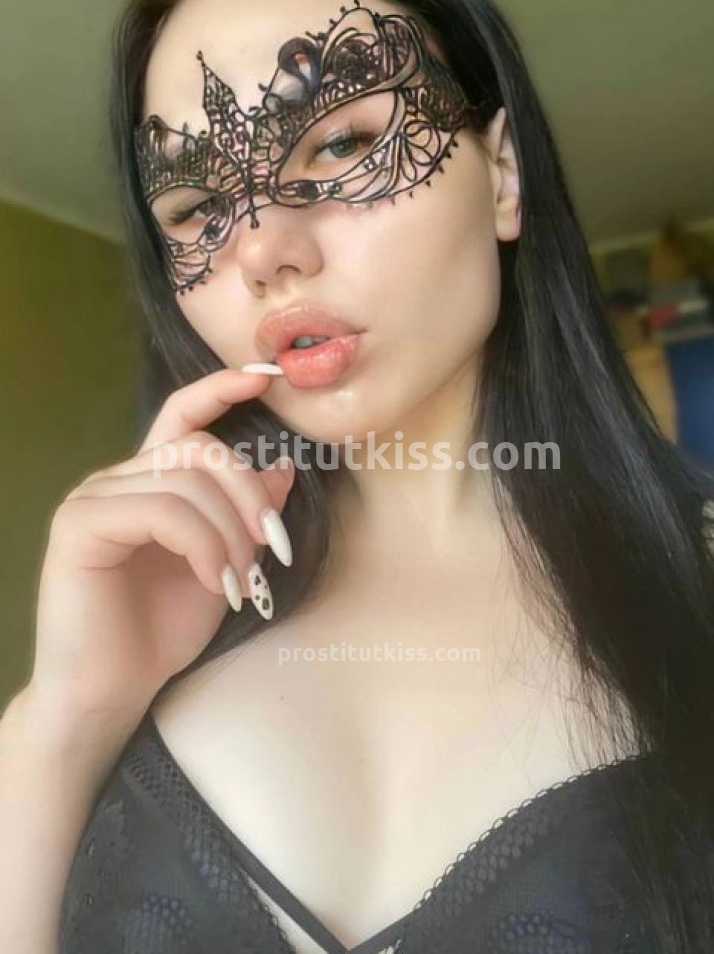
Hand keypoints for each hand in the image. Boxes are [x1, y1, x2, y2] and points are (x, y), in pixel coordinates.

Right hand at [29, 368, 294, 719]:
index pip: (183, 415)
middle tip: (273, 548)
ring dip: (230, 533)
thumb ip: (246, 514)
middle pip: (201, 448)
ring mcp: (95, 497)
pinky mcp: (80, 524)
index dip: (221, 389)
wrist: (110, 692)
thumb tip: (283, 465)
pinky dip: (202, 544)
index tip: (266, 377)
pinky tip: (213, 581)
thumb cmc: (161, 632)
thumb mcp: (223, 563)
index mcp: (149, 482)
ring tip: (239, 582)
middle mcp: (118, 478)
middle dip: (249, 495)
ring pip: (187, 480)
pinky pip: (161, 509)